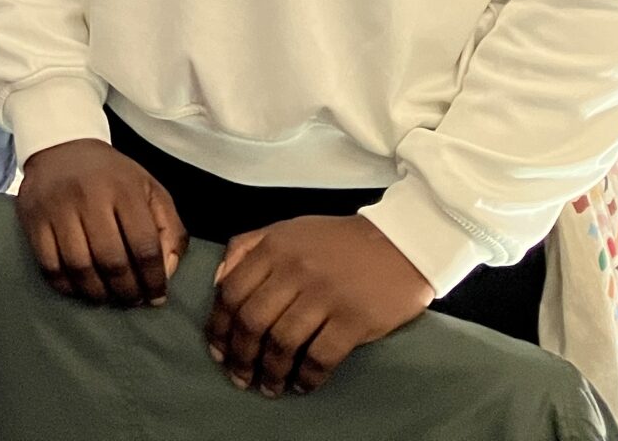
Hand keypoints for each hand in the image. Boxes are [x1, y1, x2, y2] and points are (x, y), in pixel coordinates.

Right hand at [15, 138, 186, 306]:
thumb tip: (166, 272)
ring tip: (107, 297)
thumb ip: (169, 229)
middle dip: (126, 291)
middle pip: (111, 260)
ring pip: (79, 267)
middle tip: (131, 300)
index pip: (144, 246)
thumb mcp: (150, 190)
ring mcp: (57, 208)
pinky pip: (49, 265)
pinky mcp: (33, 218)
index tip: (156, 297)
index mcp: (124, 189)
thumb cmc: (112, 176)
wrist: (60, 145)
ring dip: (97, 293)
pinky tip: (79, 288)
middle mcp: (89, 197)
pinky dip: (66, 286)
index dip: (153, 279)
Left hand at [205, 214, 433, 396]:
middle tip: (239, 378)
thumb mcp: (285, 230)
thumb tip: (217, 282)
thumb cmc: (336, 241)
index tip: (217, 351)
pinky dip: (308, 377)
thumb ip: (246, 248)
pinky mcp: (355, 319)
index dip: (219, 327)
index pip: (231, 292)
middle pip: (252, 321)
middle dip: (240, 356)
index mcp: (273, 248)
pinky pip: (321, 356)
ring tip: (268, 387)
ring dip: (271, 372)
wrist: (400, 241)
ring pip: (283, 342)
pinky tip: (302, 386)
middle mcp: (294, 270)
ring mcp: (325, 295)